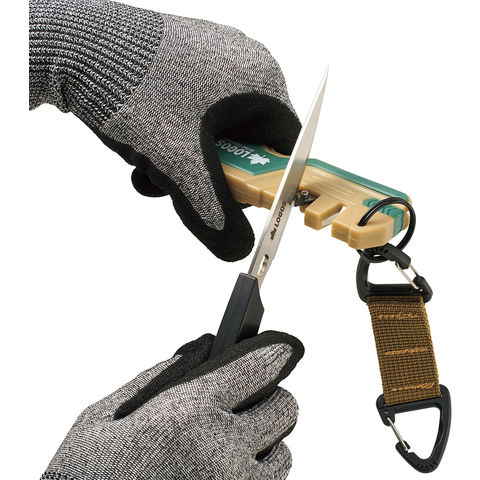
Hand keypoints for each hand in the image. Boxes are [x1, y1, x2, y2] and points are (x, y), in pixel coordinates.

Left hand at [29, 0, 300, 260]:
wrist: (75, 47)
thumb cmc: (136, 91)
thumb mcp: (181, 166)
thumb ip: (213, 212)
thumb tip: (238, 248)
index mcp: (260, 83)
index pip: (285, 149)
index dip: (266, 183)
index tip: (236, 203)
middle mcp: (242, 68)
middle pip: (245, 146)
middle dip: (210, 178)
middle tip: (182, 189)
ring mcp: (212, 63)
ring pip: (213, 137)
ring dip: (185, 166)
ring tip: (151, 172)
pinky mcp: (184, 66)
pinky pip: (192, 118)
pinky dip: (173, 144)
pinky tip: (144, 154)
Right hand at [41, 332, 303, 479]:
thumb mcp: (100, 421)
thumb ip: (155, 377)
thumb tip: (201, 348)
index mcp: (185, 416)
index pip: (255, 369)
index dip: (274, 353)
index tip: (285, 347)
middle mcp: (221, 452)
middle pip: (284, 406)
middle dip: (269, 397)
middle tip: (246, 399)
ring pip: (284, 449)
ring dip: (265, 439)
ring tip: (229, 441)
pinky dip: (257, 471)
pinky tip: (226, 469)